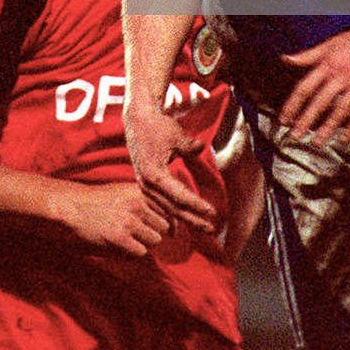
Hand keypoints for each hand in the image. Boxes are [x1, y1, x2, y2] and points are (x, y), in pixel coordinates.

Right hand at [50, 181, 170, 255]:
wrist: (73, 206)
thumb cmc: (99, 199)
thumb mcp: (123, 189)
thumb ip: (145, 198)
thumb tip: (171, 219)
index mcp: (139, 191)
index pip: (169, 208)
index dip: (170, 221)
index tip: (170, 230)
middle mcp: (136, 204)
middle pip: (164, 226)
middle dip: (155, 232)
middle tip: (142, 234)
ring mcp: (128, 221)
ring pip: (154, 240)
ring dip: (145, 243)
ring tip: (131, 239)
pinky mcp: (119, 237)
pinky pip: (141, 251)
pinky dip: (135, 251)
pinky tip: (124, 245)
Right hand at [123, 102, 215, 232]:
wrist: (136, 119)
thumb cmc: (156, 125)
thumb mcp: (174, 135)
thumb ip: (188, 146)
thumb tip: (201, 147)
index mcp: (153, 173)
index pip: (179, 195)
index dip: (196, 205)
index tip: (212, 212)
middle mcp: (146, 183)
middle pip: (172, 208)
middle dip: (193, 219)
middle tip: (211, 229)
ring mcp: (144, 185)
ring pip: (166, 209)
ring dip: (185, 219)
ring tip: (203, 227)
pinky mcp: (145, 183)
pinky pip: (160, 204)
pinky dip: (172, 214)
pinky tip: (182, 222)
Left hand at [278, 14, 349, 143]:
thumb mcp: (329, 44)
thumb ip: (307, 56)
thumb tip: (284, 59)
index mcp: (328, 64)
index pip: (305, 88)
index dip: (293, 105)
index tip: (284, 120)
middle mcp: (342, 75)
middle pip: (320, 101)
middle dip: (306, 120)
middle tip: (295, 136)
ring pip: (341, 110)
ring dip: (328, 128)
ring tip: (317, 143)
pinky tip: (345, 139)